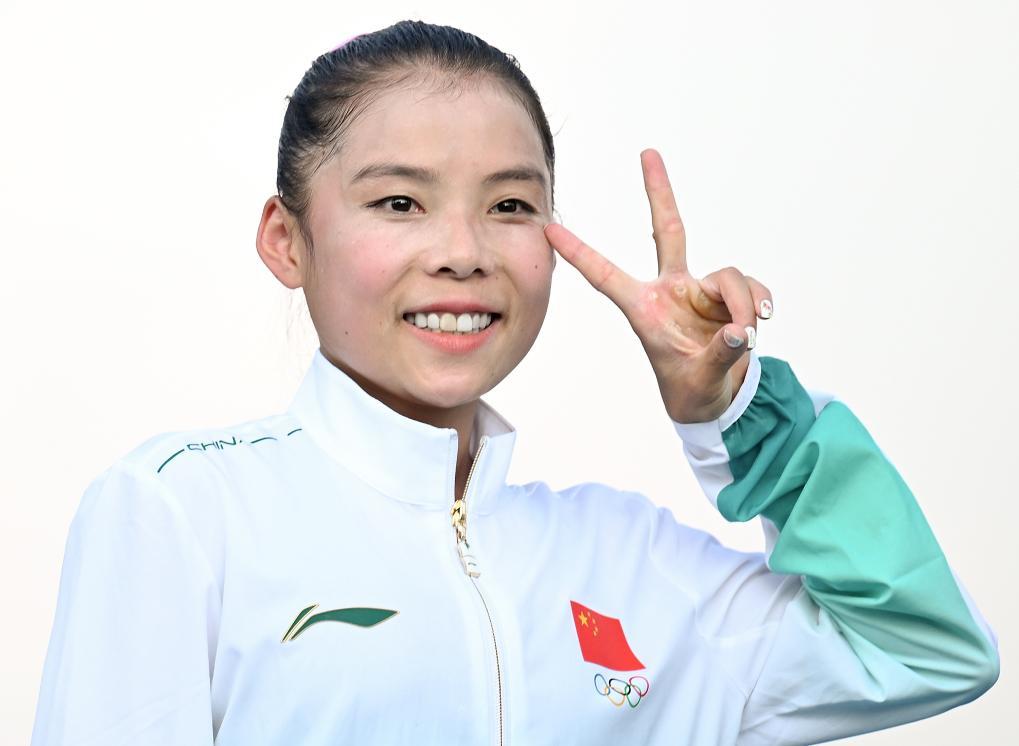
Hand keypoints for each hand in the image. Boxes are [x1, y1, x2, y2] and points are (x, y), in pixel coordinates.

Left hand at [544, 149, 773, 423]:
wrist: (715, 400)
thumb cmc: (693, 389)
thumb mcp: (700, 381)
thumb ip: (720, 355)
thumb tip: (739, 330)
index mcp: (644, 309)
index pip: (606, 276)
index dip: (579, 253)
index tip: (549, 229)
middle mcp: (671, 290)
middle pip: (666, 230)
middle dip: (659, 191)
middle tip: (647, 152)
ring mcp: (700, 289)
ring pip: (729, 276)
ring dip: (743, 305)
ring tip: (745, 337)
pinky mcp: (729, 295)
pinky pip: (751, 288)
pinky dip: (759, 305)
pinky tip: (759, 325)